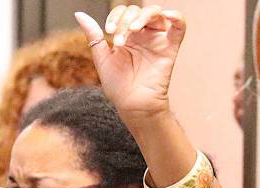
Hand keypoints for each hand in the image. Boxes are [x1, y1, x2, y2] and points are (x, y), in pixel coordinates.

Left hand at [75, 6, 185, 122]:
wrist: (132, 104)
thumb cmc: (117, 85)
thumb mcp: (101, 57)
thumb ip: (93, 35)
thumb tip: (79, 14)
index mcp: (127, 36)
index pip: (124, 12)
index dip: (116, 16)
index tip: (109, 31)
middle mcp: (143, 35)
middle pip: (138, 11)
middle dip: (126, 20)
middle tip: (119, 40)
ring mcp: (157, 40)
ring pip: (156, 14)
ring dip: (142, 17)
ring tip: (132, 31)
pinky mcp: (170, 48)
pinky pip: (180, 26)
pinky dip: (177, 17)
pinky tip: (167, 16)